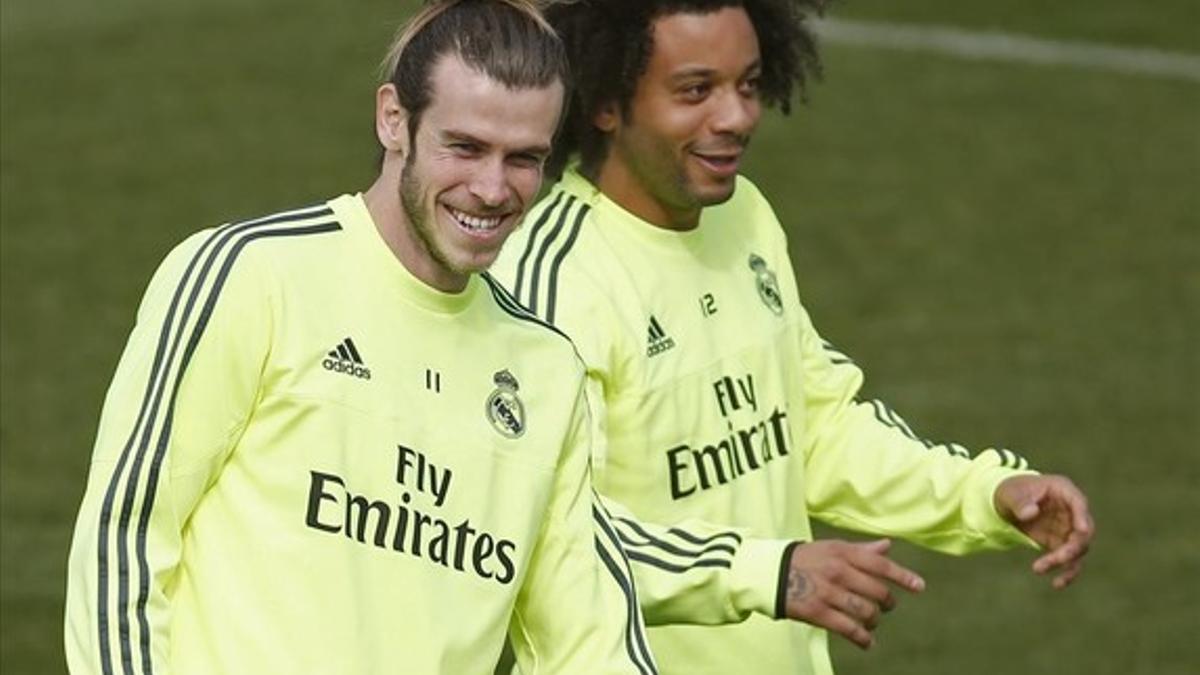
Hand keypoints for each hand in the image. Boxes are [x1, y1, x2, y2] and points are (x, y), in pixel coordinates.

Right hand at [782, 539, 924, 649]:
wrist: (770, 572)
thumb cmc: (805, 559)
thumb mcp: (832, 548)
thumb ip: (861, 550)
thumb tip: (888, 546)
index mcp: (843, 552)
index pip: (880, 564)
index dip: (902, 576)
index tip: (919, 587)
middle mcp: (838, 571)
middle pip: (877, 591)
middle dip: (887, 603)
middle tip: (886, 606)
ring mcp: (828, 593)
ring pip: (865, 611)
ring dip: (874, 620)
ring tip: (872, 622)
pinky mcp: (818, 612)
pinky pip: (849, 629)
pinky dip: (863, 638)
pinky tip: (867, 642)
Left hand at [994, 474, 1094, 588]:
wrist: (1006, 502)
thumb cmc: (1011, 491)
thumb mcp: (1010, 493)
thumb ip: (1020, 502)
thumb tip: (1030, 513)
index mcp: (1063, 490)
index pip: (1078, 502)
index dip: (1081, 517)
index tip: (1080, 530)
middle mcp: (1072, 510)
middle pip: (1083, 531)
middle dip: (1072, 546)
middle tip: (1057, 558)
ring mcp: (1069, 528)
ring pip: (1077, 549)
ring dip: (1063, 561)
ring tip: (1038, 568)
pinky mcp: (1061, 543)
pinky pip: (1070, 561)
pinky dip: (1066, 573)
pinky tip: (1057, 584)